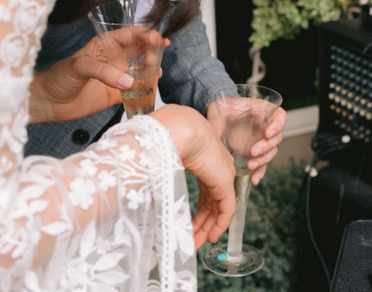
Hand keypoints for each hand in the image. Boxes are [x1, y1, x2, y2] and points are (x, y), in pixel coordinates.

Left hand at [28, 31, 168, 123]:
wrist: (47, 102)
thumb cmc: (58, 77)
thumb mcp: (78, 66)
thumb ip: (104, 72)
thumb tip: (129, 81)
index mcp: (105, 45)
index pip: (131, 35)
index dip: (147, 35)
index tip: (159, 39)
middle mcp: (114, 59)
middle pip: (141, 50)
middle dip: (153, 51)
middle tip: (154, 59)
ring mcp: (117, 76)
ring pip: (142, 69)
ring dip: (152, 69)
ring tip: (155, 72)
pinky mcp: (116, 94)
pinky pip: (137, 89)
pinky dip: (146, 88)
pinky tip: (151, 86)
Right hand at [152, 104, 235, 248]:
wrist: (179, 128)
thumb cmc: (165, 139)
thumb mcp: (163, 160)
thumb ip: (160, 174)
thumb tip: (143, 187)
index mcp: (204, 161)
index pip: (206, 192)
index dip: (198, 211)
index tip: (189, 227)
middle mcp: (217, 168)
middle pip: (212, 201)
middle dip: (202, 223)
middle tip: (193, 241)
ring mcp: (223, 174)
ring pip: (220, 208)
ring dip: (208, 227)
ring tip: (198, 243)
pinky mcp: (226, 181)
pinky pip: (227, 208)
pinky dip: (220, 224)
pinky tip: (212, 236)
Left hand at [208, 99, 287, 184]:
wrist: (217, 120)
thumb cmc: (221, 109)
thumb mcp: (217, 109)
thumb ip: (217, 120)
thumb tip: (217, 133)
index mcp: (261, 111)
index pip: (280, 116)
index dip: (278, 125)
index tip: (267, 134)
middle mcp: (265, 127)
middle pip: (276, 138)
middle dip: (266, 147)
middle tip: (252, 152)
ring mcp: (261, 140)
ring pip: (271, 152)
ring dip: (263, 160)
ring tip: (250, 166)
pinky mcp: (255, 153)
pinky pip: (262, 164)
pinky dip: (260, 172)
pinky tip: (254, 180)